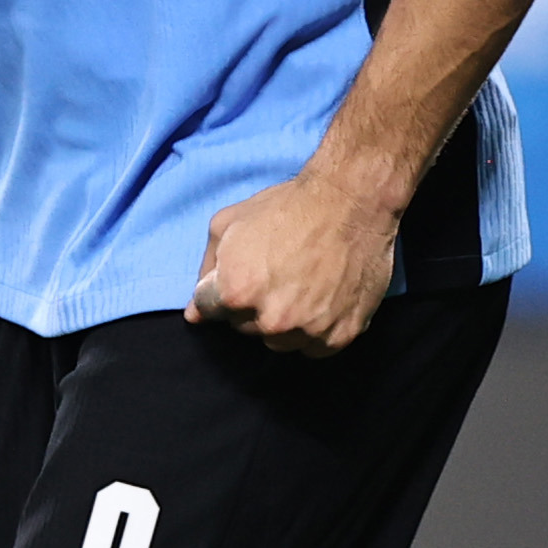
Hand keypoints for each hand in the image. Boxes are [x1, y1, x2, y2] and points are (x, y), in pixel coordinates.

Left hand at [191, 163, 399, 356]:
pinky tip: (321, 299)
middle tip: (277, 273)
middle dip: (252, 305)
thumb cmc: (288, 206)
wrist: (352, 201)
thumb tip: (195, 315)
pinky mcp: (340, 336)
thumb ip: (206, 270)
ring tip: (300, 286)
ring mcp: (308, 331)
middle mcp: (271, 320)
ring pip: (280, 342)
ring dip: (283, 322)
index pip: (212, 310)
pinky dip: (315, 330)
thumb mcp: (229, 223)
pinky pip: (314, 347)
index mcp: (237, 293)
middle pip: (246, 328)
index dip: (224, 289)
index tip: (245, 273)